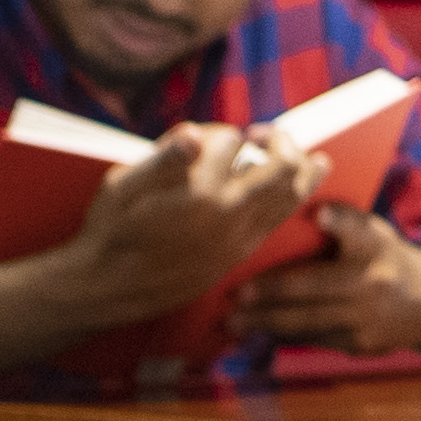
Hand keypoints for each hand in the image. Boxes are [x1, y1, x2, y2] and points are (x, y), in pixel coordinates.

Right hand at [54, 123, 322, 327]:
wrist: (108, 288)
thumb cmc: (109, 231)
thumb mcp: (121, 186)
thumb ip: (162, 158)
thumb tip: (194, 133)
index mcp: (198, 193)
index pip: (231, 143)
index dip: (223, 132)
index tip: (213, 135)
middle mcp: (226, 216)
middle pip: (280, 168)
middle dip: (279, 142)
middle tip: (266, 133)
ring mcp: (237, 238)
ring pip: (290, 198)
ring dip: (303, 171)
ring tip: (313, 157)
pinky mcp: (238, 255)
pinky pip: (279, 222)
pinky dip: (295, 200)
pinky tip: (298, 188)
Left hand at [230, 205, 420, 354]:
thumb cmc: (388, 259)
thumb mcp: (376, 233)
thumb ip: (346, 223)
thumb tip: (311, 210)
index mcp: (375, 248)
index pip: (357, 230)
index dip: (339, 222)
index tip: (319, 213)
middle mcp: (372, 283)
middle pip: (314, 288)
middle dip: (270, 293)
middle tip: (236, 295)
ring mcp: (366, 319)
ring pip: (308, 321)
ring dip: (266, 322)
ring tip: (233, 322)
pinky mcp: (360, 344)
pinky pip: (315, 339)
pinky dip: (285, 335)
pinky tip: (260, 331)